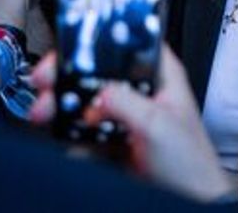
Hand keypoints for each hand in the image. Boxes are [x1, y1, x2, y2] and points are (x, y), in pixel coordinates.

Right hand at [29, 49, 234, 202]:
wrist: (189, 201)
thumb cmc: (191, 163)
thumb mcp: (159, 124)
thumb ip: (127, 102)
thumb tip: (98, 93)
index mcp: (159, 76)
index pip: (126, 44)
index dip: (98, 41)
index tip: (70, 48)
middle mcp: (140, 92)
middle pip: (97, 73)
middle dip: (68, 77)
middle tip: (46, 83)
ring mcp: (124, 118)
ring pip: (85, 104)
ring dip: (63, 108)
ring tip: (47, 113)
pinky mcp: (111, 143)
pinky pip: (83, 134)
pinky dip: (70, 136)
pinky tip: (66, 140)